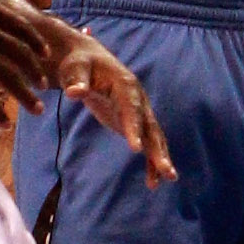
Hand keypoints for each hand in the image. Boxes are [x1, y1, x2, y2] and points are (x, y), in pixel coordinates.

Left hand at [46, 25, 176, 184]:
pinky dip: (150, 161)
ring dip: (160, 157)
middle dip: (158, 148)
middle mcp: (138, 99)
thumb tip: (75, 92)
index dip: (134, 127)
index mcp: (125, 84)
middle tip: (165, 169)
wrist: (87, 61)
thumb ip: (76, 81)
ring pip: (153, 136)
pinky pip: (147, 143)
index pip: (131, 108)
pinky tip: (153, 182)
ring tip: (169, 178)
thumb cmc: (79, 64)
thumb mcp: (74, 69)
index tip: (136, 149)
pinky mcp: (134, 122)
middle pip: (150, 126)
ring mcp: (139, 111)